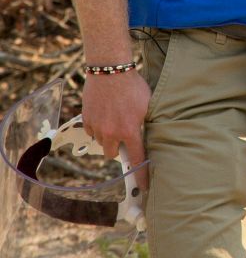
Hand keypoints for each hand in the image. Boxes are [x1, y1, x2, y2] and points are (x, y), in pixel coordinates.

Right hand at [82, 70, 151, 189]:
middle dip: (118, 147)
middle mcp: (112, 133)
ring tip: (114, 117)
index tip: (144, 187)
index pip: (137, 159)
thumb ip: (145, 122)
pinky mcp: (87, 120)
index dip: (141, 175)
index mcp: (130, 130)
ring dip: (107, 135)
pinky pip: (92, 131)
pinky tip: (104, 112)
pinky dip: (97, 127)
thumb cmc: (132, 85)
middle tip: (123, 133)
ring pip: (101, 142)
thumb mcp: (147, 104)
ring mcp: (98, 127)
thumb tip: (147, 133)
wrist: (110, 70)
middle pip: (113, 153)